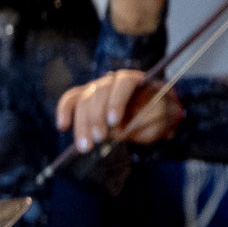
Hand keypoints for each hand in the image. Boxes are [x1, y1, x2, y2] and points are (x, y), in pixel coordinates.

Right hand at [56, 70, 183, 151]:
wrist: (154, 114)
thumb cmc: (161, 116)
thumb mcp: (164, 119)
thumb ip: (148, 121)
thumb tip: (123, 129)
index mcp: (136, 80)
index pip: (124, 84)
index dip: (117, 102)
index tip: (114, 123)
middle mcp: (113, 80)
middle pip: (98, 93)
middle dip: (96, 118)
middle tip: (99, 140)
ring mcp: (96, 88)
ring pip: (83, 101)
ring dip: (82, 124)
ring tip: (86, 147)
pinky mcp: (85, 97)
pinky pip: (70, 100)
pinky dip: (64, 111)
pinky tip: (63, 126)